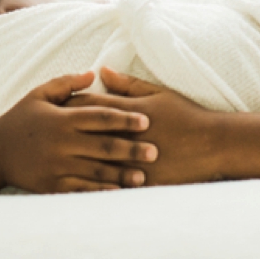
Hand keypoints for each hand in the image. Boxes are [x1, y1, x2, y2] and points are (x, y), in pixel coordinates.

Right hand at [0, 71, 156, 192]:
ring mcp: (56, 166)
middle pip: (102, 146)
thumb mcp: (40, 94)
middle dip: (131, 149)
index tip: (146, 121)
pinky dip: (100, 193)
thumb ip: (68, 83)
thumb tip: (95, 73)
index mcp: (61, 118)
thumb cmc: (21, 119)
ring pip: (95, 172)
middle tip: (155, 151)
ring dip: (121, 175)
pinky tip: (117, 194)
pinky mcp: (51, 186)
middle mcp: (60, 143)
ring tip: (143, 177)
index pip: (99, 117)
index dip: (124, 119)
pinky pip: (80, 191)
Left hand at [64, 67, 223, 185]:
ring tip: (57, 159)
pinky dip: (93, 185)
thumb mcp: (157, 94)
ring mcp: (133, 161)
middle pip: (86, 134)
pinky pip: (111, 186)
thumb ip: (127, 84)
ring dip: (75, 161)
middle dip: (65, 132)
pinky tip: (78, 186)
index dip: (70, 106)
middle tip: (47, 132)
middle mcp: (127, 136)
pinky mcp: (141, 181)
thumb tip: (101, 71)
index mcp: (129, 112)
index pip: (90, 107)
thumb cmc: (185, 115)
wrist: (212, 144)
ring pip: (94, 163)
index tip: (55, 106)